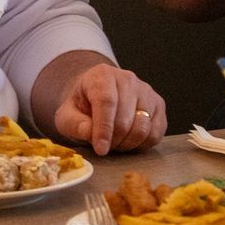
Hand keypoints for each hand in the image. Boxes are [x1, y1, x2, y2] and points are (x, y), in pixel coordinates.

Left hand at [47, 58, 165, 155]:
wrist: (97, 96)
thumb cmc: (82, 106)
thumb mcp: (66, 115)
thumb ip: (74, 124)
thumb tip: (90, 133)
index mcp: (102, 75)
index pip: (106, 102)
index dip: (104, 129)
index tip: (100, 149)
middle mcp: (128, 79)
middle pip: (125, 119)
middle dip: (113, 141)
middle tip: (103, 147)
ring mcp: (146, 91)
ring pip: (143, 127)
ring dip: (128, 144)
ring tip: (115, 143)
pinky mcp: (158, 104)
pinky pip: (156, 133)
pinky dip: (142, 144)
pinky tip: (129, 141)